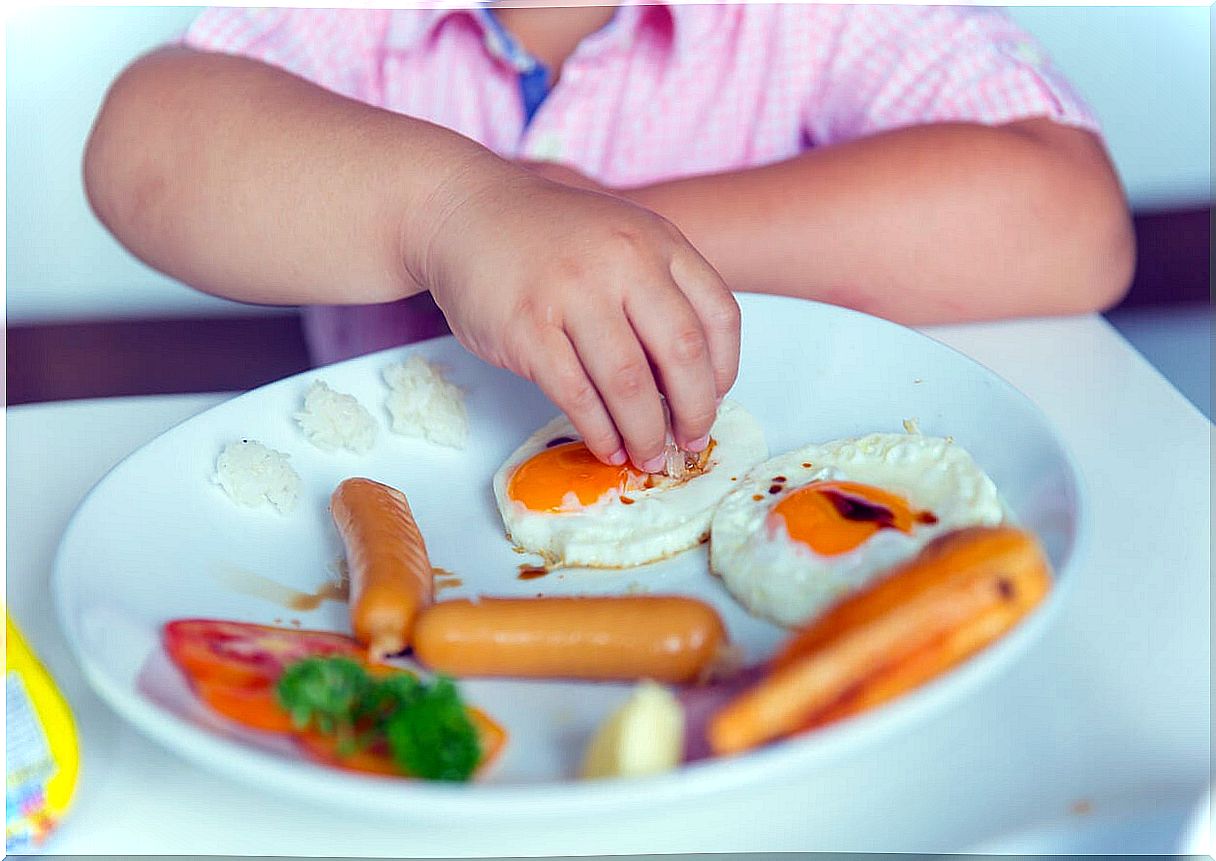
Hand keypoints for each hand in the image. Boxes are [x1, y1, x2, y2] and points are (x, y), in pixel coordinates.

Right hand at [418, 160, 739, 471]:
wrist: (467, 213)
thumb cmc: (550, 239)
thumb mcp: (621, 240)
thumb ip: (660, 292)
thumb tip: (692, 384)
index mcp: (657, 241)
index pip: (718, 315)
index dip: (724, 371)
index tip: (714, 400)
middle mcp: (622, 261)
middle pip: (681, 354)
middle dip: (693, 412)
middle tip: (688, 442)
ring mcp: (573, 293)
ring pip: (629, 383)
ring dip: (645, 433)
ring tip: (648, 457)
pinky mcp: (527, 328)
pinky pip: (576, 395)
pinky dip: (599, 431)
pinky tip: (607, 447)